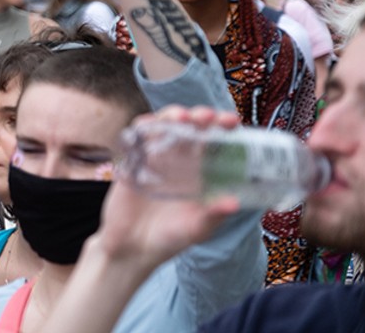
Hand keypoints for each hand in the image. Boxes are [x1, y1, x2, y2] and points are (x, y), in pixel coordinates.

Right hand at [96, 105, 241, 269]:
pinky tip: (151, 124)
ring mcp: (154, 159)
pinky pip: (137, 136)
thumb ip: (212, 216)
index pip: (214, 142)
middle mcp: (178, 161)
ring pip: (164, 126)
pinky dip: (144, 126)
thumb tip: (233, 203)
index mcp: (199, 173)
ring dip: (173, 115)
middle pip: (190, 127)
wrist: (131, 249)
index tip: (232, 122)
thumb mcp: (196, 230)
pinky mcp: (132, 161)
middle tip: (207, 117)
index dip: (222, 127)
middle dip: (200, 115)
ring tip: (182, 116)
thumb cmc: (169, 240)